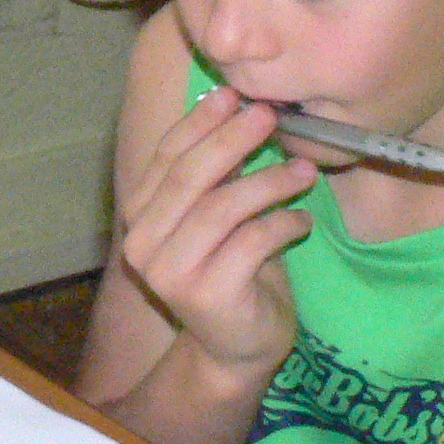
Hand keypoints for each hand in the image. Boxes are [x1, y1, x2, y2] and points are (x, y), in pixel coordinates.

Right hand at [114, 86, 316, 389]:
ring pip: (222, 208)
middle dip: (232, 139)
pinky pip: (251, 242)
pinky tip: (303, 219)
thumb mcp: (219, 217)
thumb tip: (237, 109)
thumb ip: (215, 176)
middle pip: (189, 177)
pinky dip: (283, 224)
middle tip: (270, 115)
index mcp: (139, 216)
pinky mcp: (205, 294)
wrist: (237, 348)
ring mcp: (170, 271)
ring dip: (269, 181)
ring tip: (304, 170)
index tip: (234, 95)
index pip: (165, 158)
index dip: (199, 123)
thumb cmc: (233, 272)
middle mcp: (142, 243)